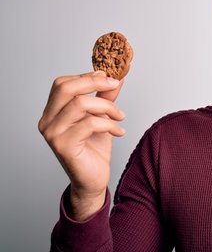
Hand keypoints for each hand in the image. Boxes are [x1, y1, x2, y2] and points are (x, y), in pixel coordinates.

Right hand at [38, 71, 125, 219]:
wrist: (93, 179)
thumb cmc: (94, 149)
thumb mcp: (102, 117)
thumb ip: (105, 97)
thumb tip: (116, 78)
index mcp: (52, 112)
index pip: (62, 84)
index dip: (85, 77)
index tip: (107, 77)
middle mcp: (47, 121)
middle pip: (66, 88)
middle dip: (95, 83)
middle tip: (114, 86)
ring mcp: (53, 134)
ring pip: (80, 104)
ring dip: (107, 107)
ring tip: (120, 117)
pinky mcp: (64, 146)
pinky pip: (90, 124)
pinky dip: (109, 124)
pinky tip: (119, 132)